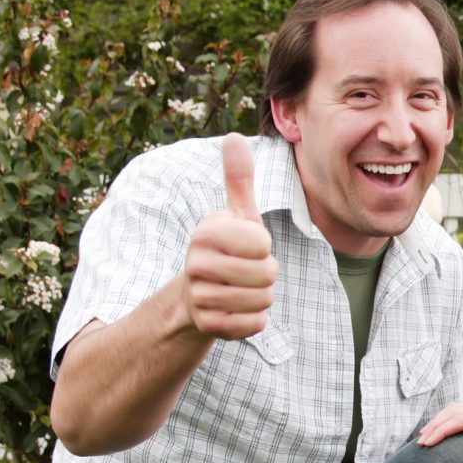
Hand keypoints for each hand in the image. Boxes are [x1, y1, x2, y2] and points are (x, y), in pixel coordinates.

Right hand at [179, 133, 275, 339]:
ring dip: (261, 297)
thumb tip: (234, 136)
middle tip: (247, 271)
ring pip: (262, 300)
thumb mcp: (235, 214)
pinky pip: (254, 325)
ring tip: (241, 288)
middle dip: (266, 274)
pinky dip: (254, 320)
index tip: (247, 247)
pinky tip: (236, 309)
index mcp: (207, 232)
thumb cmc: (227, 249)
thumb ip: (238, 179)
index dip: (264, 247)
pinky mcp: (208, 325)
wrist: (195, 294)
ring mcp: (200, 295)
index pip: (262, 244)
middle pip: (267, 274)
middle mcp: (197, 262)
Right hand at [418, 401, 462, 461]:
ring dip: (436, 421)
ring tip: (424, 437)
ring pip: (453, 409)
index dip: (441, 431)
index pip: (459, 420)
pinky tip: (437, 431)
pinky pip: (458, 412)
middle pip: (452, 412)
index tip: (428, 444)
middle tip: (421, 444)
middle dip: (433, 426)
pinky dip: (444, 419)